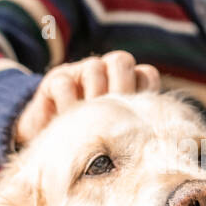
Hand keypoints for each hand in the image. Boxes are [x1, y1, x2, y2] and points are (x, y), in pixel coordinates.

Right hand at [12, 51, 160, 147]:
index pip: (146, 74)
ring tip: (86, 120)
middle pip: (121, 60)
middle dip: (119, 86)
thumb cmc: (90, 145)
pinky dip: (66, 102)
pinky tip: (64, 119)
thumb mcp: (116, 141)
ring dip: (91, 96)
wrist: (49, 145)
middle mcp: (106, 75)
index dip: (143, 90)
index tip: (134, 114)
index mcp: (127, 87)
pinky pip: (64, 82)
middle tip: (111, 112)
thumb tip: (157, 139)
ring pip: (93, 67)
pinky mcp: (56, 79)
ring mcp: (80, 74)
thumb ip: (134, 131)